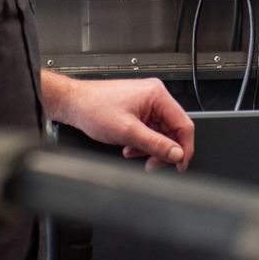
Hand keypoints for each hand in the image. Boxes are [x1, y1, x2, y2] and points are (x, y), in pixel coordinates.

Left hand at [50, 76, 195, 171]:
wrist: (74, 104)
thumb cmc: (94, 108)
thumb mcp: (128, 132)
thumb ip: (156, 144)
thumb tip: (176, 154)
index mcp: (157, 95)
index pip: (184, 124)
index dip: (184, 148)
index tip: (179, 164)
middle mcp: (155, 97)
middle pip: (173, 131)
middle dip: (163, 150)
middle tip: (153, 164)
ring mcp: (146, 104)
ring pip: (160, 133)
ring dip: (150, 148)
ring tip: (135, 155)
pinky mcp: (138, 111)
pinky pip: (149, 131)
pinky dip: (142, 143)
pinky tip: (129, 148)